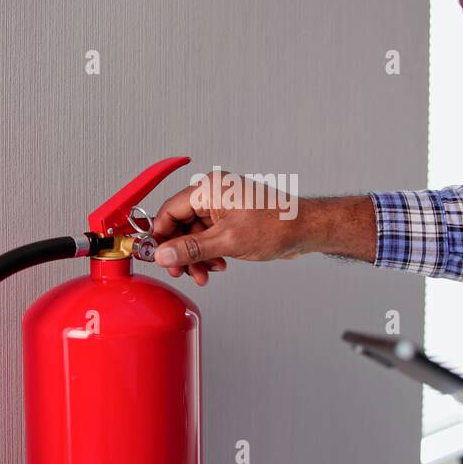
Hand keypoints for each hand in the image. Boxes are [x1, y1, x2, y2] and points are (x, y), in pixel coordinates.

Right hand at [149, 169, 305, 285]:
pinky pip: (209, 238)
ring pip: (194, 235)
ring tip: (204, 274)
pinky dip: (209, 254)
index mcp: (209, 189)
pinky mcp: (231, 220)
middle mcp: (213, 195)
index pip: (169, 211)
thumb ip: (192, 248)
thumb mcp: (228, 241)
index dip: (160, 236)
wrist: (306, 230)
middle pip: (180, 224)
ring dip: (196, 257)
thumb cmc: (277, 225)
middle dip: (181, 251)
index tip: (156, 256)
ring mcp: (223, 208)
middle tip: (181, 271)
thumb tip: (164, 254)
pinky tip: (218, 265)